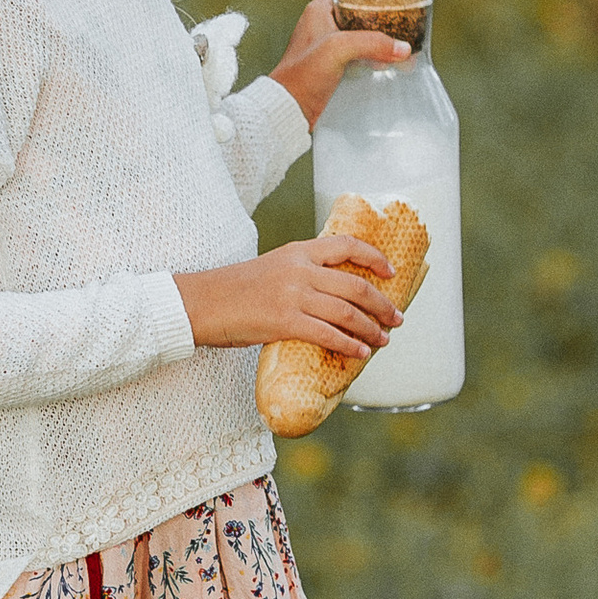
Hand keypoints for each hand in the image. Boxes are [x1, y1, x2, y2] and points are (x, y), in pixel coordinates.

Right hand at [175, 232, 399, 358]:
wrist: (201, 303)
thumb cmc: (232, 291)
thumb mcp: (271, 269)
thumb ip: (299, 275)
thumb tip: (329, 297)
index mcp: (297, 251)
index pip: (346, 245)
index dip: (374, 258)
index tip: (391, 272)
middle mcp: (300, 269)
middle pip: (356, 285)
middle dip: (383, 304)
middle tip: (396, 319)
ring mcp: (293, 294)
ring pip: (347, 312)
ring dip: (371, 328)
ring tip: (383, 340)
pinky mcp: (284, 321)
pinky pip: (328, 334)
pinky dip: (349, 345)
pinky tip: (360, 353)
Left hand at [269, 0, 409, 130]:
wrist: (288, 109)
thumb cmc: (303, 76)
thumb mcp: (338, 49)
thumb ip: (372, 43)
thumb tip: (404, 48)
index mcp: (319, 10)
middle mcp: (322, 24)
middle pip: (361, 13)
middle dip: (383, 19)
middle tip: (406, 21)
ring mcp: (328, 46)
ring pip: (362, 35)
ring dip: (381, 40)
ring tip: (403, 43)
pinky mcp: (333, 66)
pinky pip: (359, 55)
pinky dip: (375, 57)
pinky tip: (390, 62)